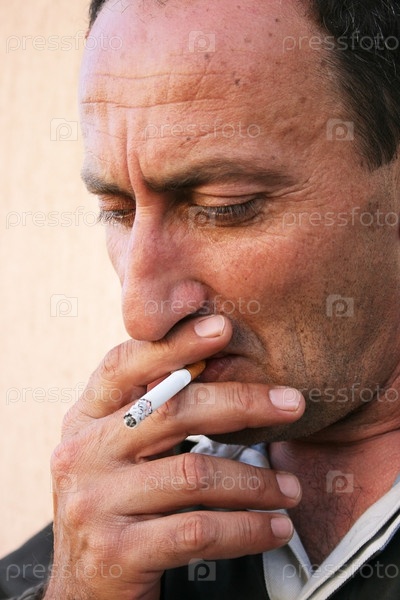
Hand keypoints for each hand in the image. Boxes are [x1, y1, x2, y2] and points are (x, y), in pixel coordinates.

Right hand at [45, 315, 303, 599]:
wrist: (86, 587)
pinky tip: (275, 527)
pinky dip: (247, 528)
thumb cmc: (117, 503)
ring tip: (292, 488)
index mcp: (83, 418)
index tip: (224, 327)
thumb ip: (149, 411)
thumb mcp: (119, 450)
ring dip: (256, 481)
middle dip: (241, 403)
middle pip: (171, 412)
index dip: (174, 344)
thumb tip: (211, 361)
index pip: (124, 365)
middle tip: (293, 403)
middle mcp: (81, 453)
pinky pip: (198, 531)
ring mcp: (93, 502)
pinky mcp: (115, 552)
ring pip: (194, 475)